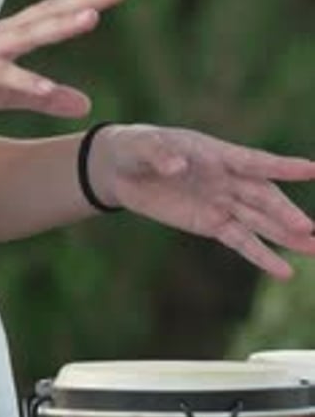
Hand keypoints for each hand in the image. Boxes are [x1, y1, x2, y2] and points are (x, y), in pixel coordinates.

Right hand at [0, 0, 130, 127]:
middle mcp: (0, 36)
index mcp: (10, 36)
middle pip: (49, 12)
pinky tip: (47, 88)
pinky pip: (1, 76)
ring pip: (27, 34)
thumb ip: (46, 99)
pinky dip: (25, 81)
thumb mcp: (6, 95)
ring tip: (92, 17)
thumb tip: (86, 105)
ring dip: (59, 26)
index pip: (54, 11)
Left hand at [92, 124, 314, 278]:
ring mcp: (221, 202)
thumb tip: (177, 166)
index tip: (312, 169)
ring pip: (260, 221)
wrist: (122, 169)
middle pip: (262, 198)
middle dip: (285, 213)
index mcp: (217, 154)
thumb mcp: (144, 146)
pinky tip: (283, 271)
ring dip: (286, 236)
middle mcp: (227, 179)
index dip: (282, 167)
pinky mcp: (210, 224)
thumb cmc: (138, 148)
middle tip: (308, 229)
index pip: (255, 162)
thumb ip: (161, 154)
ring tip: (313, 249)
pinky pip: (240, 241)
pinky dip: (261, 255)